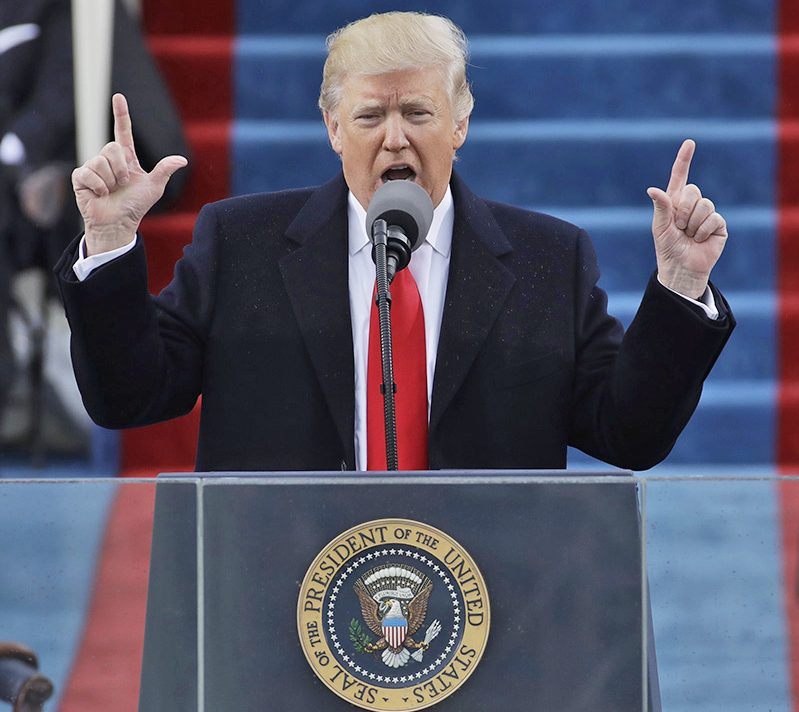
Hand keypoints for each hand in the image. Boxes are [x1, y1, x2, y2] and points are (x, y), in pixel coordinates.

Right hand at [71, 93, 186, 255]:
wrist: (119, 222)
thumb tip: (182, 160)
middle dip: (121, 168)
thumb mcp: (154, 187)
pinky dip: (98, 186)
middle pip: (112, 147)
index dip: (121, 114)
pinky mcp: (80, 177)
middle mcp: (108, 160)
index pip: (122, 131)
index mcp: (126, 158)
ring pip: (101, 161)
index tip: (119, 97)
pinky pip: (89, 173)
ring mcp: (93, 167)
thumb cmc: (135, 205)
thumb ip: (164, 170)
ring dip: (111, 180)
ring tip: (111, 191)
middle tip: (122, 184)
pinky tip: (100, 194)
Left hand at [647, 140, 726, 298]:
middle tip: (679, 227)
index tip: (689, 142)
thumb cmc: (667, 248)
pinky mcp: (718, 225)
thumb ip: (661, 207)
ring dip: (693, 223)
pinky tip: (700, 240)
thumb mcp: (660, 227)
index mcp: (675, 202)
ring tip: (688, 235)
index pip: (680, 176)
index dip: (684, 159)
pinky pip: (714, 218)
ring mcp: (707, 213)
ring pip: (704, 204)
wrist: (681, 268)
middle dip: (683, 211)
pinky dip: (703, 231)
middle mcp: (692, 204)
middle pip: (693, 191)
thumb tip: (652, 189)